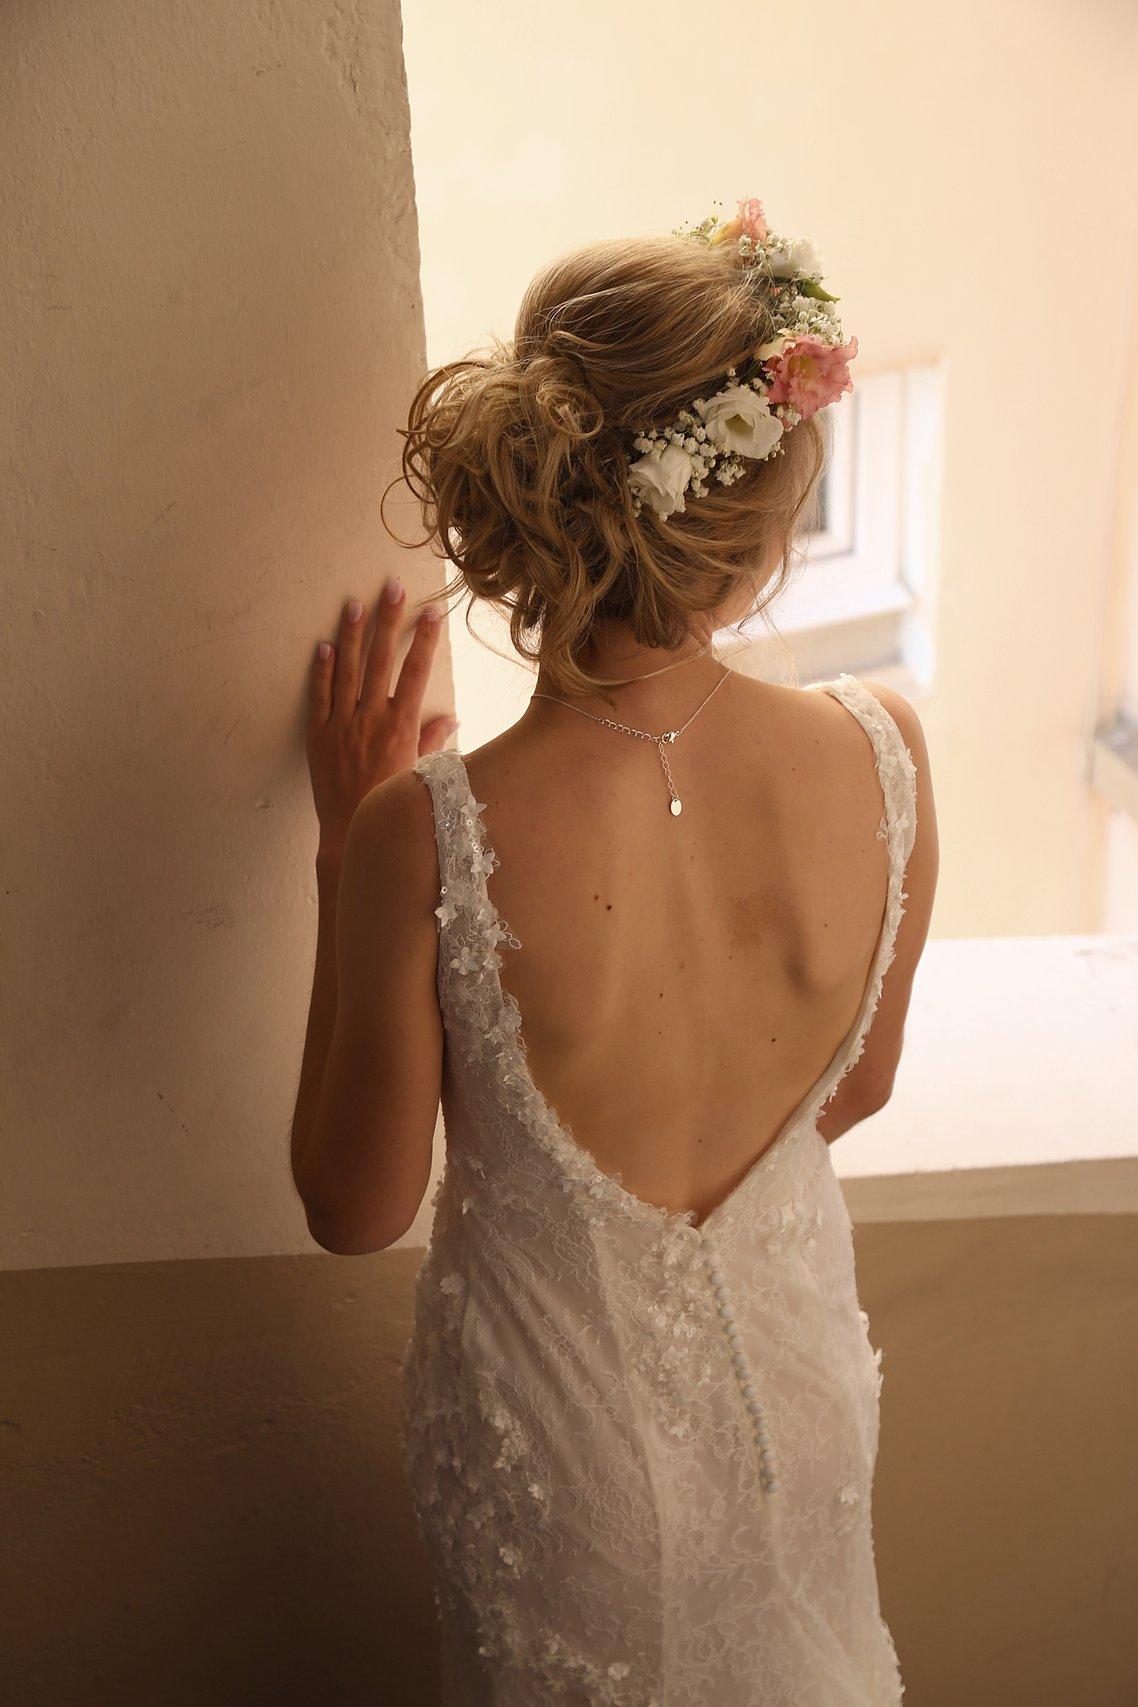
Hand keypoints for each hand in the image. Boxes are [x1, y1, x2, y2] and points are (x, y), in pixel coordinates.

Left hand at [306, 578, 457, 858]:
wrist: (350, 830)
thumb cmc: (389, 802)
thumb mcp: (418, 771)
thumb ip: (432, 740)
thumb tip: (451, 719)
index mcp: (401, 726)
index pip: (416, 671)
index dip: (424, 639)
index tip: (431, 612)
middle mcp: (371, 718)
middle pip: (381, 659)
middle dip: (388, 620)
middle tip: (391, 587)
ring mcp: (342, 725)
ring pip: (347, 670)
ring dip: (352, 635)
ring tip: (354, 604)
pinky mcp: (318, 735)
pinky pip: (319, 695)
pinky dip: (321, 670)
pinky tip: (324, 645)